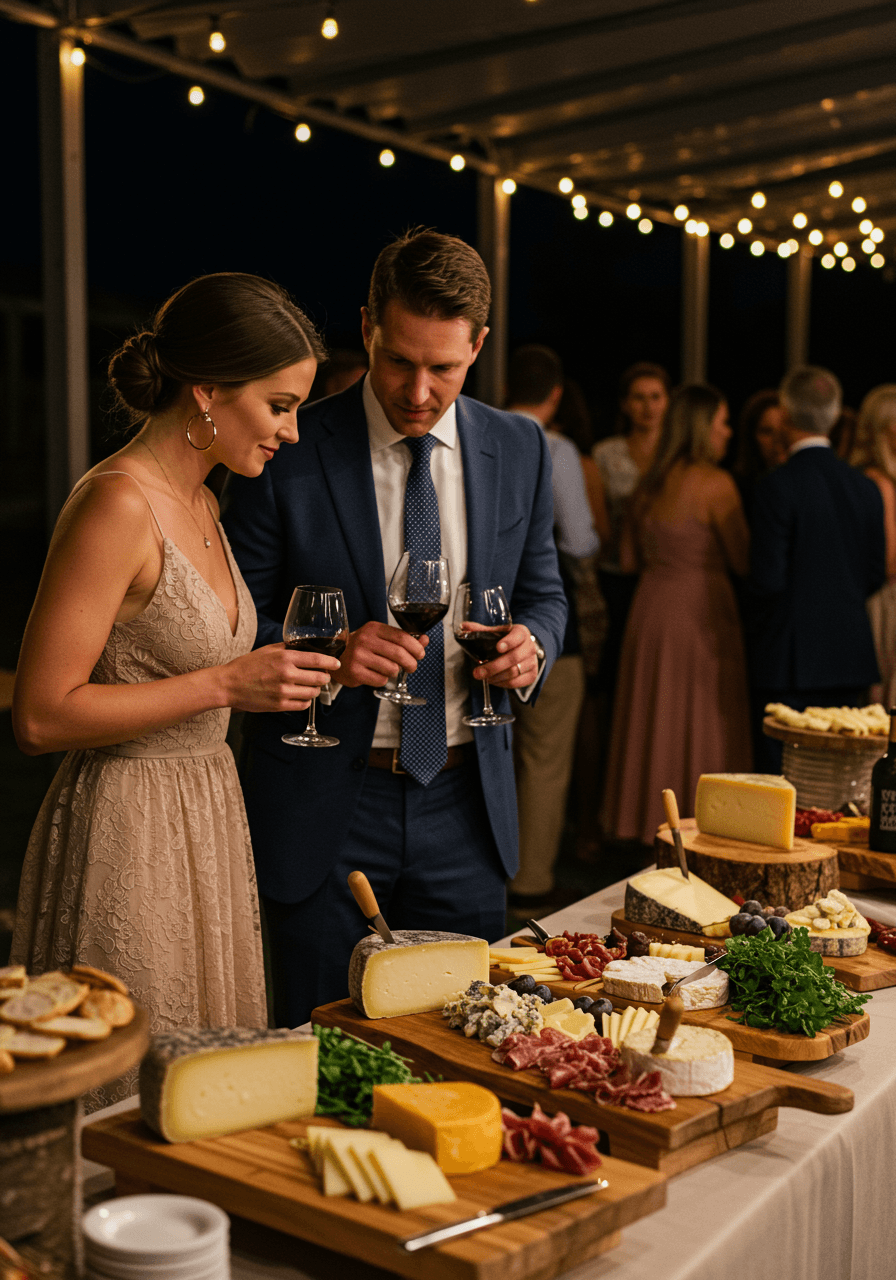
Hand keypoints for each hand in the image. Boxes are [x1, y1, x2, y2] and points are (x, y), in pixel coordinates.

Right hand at [223, 643, 339, 712]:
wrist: (229, 684)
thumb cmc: (247, 665)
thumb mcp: (268, 650)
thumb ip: (288, 648)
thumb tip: (307, 646)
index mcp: (284, 658)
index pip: (317, 660)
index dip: (330, 662)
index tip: (336, 664)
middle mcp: (286, 675)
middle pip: (319, 678)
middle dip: (324, 677)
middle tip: (322, 676)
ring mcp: (283, 692)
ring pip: (313, 693)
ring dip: (315, 690)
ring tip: (310, 686)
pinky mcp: (279, 705)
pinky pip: (303, 705)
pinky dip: (306, 701)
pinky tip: (301, 696)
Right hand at [331, 621, 426, 687]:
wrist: (335, 656)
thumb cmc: (363, 647)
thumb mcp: (381, 638)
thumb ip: (404, 639)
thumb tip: (425, 640)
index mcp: (374, 628)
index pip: (402, 637)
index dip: (416, 647)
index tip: (420, 654)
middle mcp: (365, 640)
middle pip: (399, 654)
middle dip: (411, 663)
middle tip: (412, 667)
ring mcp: (358, 656)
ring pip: (391, 669)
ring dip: (395, 672)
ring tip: (389, 670)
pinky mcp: (355, 672)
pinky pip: (380, 680)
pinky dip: (383, 680)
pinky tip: (375, 674)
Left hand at [473, 623, 538, 688]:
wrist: (523, 648)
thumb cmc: (507, 640)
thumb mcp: (496, 632)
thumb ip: (480, 630)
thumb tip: (464, 627)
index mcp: (521, 632)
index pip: (517, 636)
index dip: (508, 642)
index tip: (498, 647)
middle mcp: (530, 646)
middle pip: (513, 658)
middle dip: (493, 667)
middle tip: (478, 672)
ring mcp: (532, 661)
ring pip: (514, 672)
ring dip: (496, 677)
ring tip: (484, 677)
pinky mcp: (532, 675)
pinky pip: (516, 683)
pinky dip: (502, 683)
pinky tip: (493, 681)